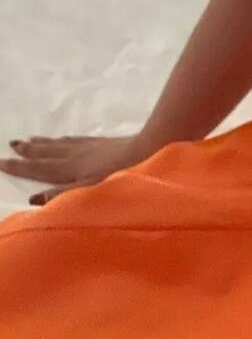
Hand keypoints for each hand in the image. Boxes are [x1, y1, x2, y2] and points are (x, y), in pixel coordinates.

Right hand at [1, 134, 145, 204]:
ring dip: (41, 143)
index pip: (38, 169)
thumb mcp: (90, 190)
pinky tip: (63, 139)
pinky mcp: (102, 142)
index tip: (0, 163)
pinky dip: (62, 140)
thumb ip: (63, 195)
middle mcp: (74, 155)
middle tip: (11, 144)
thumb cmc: (122, 175)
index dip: (18, 167)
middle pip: (45, 153)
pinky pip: (73, 139)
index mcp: (70, 169)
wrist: (149, 148)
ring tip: (28, 140)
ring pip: (58, 144)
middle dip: (27, 151)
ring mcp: (88, 147)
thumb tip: (34, 199)